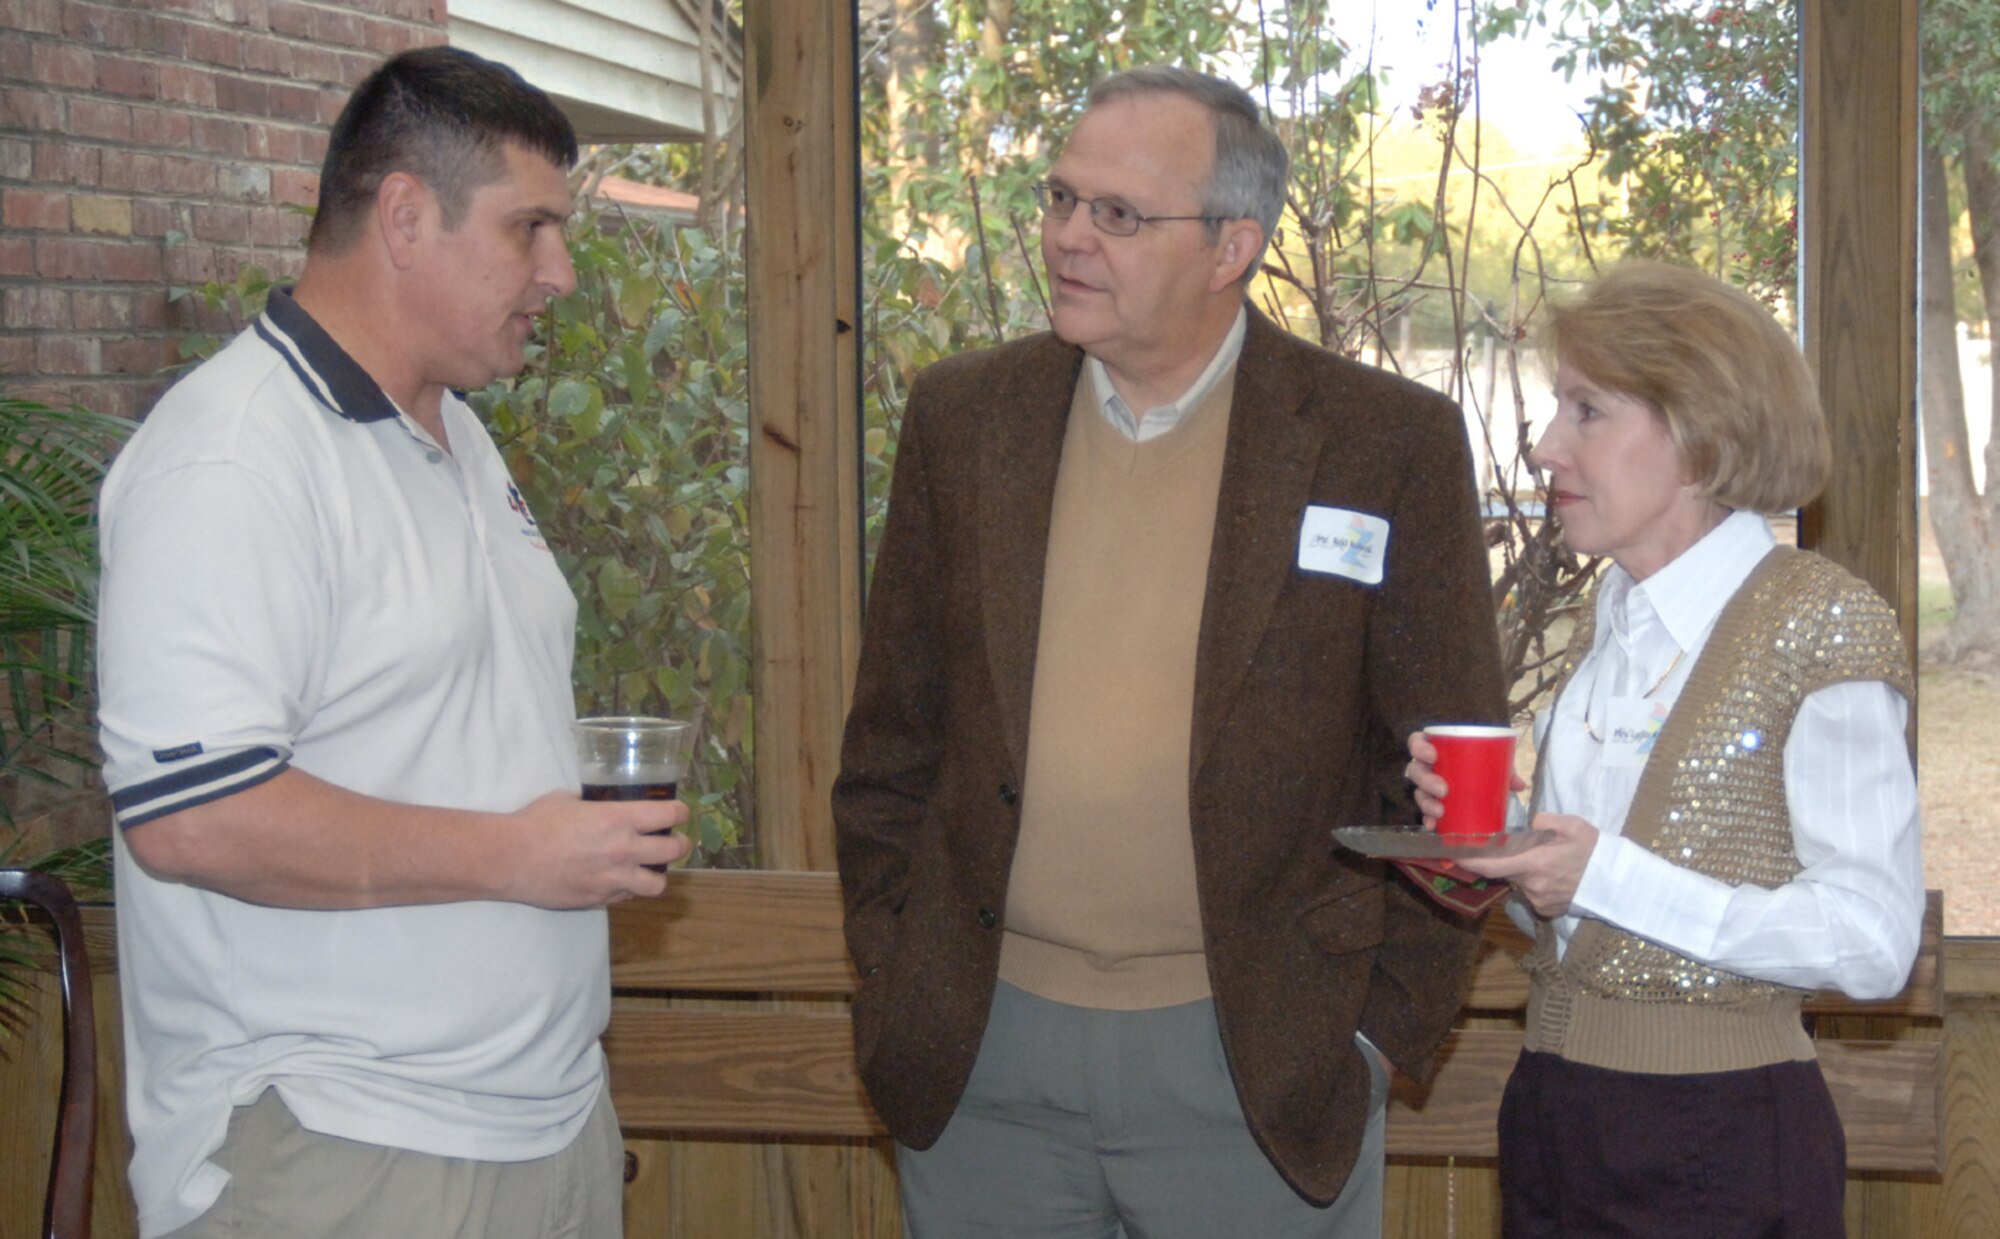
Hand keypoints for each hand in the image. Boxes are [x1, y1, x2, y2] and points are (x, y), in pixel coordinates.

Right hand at [504, 790, 691, 907]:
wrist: (510, 859)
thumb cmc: (535, 822)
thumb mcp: (567, 800)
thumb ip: (591, 803)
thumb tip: (596, 802)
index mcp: (619, 819)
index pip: (670, 814)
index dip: (680, 811)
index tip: (679, 812)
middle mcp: (624, 849)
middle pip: (674, 850)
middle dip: (679, 844)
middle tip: (674, 841)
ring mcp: (614, 878)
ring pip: (658, 884)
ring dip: (658, 874)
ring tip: (650, 869)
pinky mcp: (600, 898)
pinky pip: (628, 896)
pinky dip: (629, 888)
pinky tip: (619, 880)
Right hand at [1405, 730, 1527, 827]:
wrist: (1482, 775)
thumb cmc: (1481, 760)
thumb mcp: (1494, 760)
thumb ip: (1506, 768)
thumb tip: (1520, 785)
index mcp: (1435, 748)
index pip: (1417, 742)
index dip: (1419, 748)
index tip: (1433, 756)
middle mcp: (1426, 766)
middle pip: (1416, 770)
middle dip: (1426, 780)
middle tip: (1443, 789)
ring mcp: (1427, 786)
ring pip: (1418, 792)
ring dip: (1426, 803)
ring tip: (1440, 811)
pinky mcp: (1431, 804)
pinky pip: (1424, 812)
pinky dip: (1427, 819)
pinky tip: (1432, 826)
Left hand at [1454, 811, 1597, 916]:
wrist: (1617, 880)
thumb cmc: (1594, 850)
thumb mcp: (1572, 825)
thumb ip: (1545, 821)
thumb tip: (1530, 821)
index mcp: (1534, 863)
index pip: (1491, 866)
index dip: (1470, 861)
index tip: (1455, 855)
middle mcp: (1532, 885)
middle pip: (1507, 872)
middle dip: (1510, 860)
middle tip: (1529, 849)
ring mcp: (1540, 900)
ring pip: (1522, 883)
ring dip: (1528, 873)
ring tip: (1552, 863)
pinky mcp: (1548, 910)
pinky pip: (1534, 895)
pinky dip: (1539, 885)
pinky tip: (1556, 878)